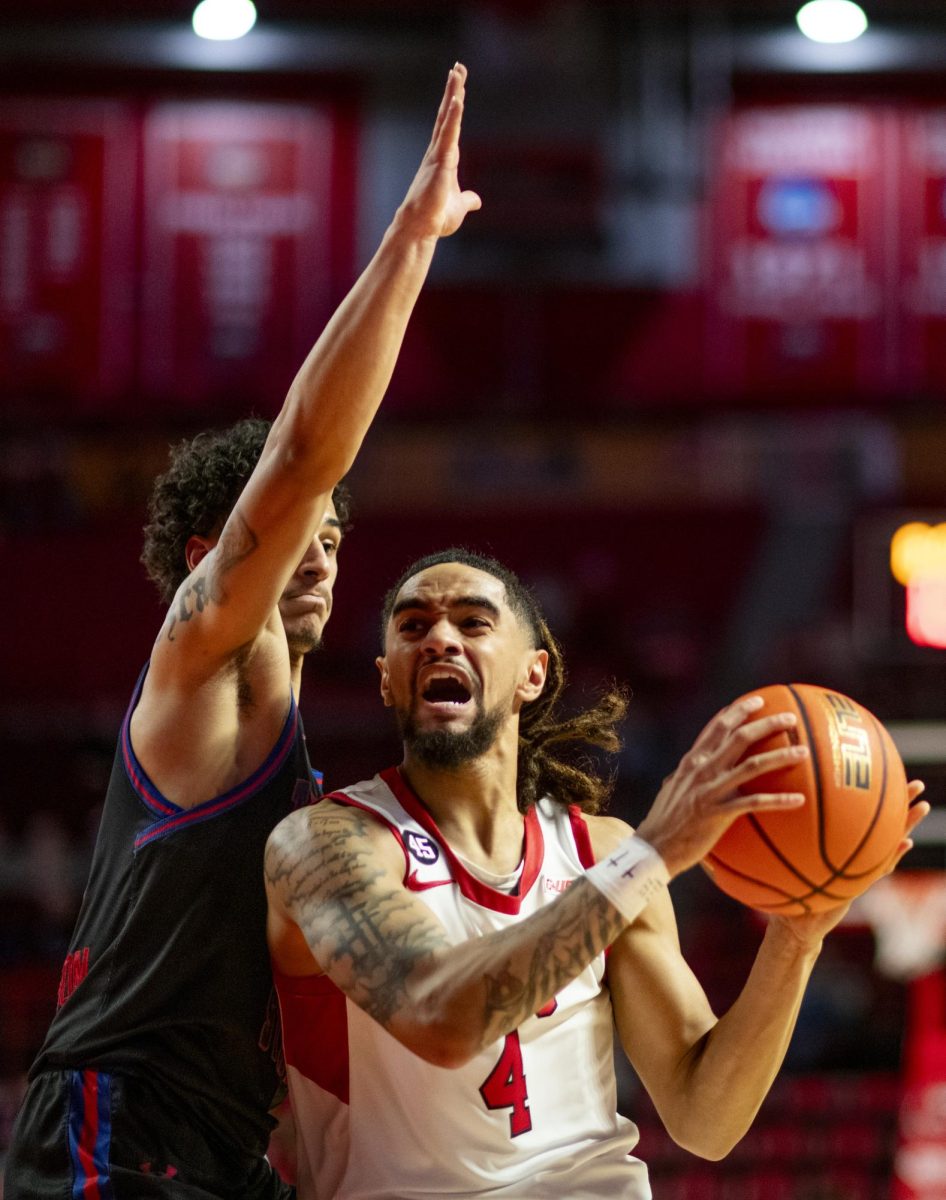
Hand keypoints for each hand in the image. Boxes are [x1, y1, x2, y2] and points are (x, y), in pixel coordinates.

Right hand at [394, 63, 481, 240]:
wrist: (420, 229)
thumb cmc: (434, 219)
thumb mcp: (458, 206)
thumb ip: (467, 199)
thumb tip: (476, 200)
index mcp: (443, 159)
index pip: (450, 127)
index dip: (454, 106)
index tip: (458, 86)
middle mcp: (438, 153)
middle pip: (446, 115)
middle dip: (452, 90)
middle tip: (457, 68)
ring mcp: (437, 156)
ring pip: (446, 119)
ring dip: (452, 94)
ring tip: (457, 73)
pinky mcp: (440, 162)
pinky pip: (448, 135)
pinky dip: (453, 117)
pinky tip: (458, 100)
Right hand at [635, 695, 807, 878]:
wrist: (654, 848)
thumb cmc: (664, 822)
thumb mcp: (673, 788)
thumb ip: (688, 775)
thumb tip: (695, 767)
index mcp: (692, 761)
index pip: (716, 727)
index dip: (738, 711)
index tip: (758, 701)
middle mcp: (701, 769)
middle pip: (739, 736)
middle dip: (766, 723)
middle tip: (790, 718)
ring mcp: (710, 790)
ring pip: (752, 764)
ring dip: (780, 755)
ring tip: (804, 751)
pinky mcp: (718, 812)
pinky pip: (755, 803)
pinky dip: (779, 800)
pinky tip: (799, 799)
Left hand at [767, 779, 928, 949]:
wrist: (793, 921)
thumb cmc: (779, 886)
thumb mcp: (765, 860)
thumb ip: (756, 836)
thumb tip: (738, 812)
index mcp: (827, 838)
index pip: (843, 807)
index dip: (854, 787)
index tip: (867, 764)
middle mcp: (844, 846)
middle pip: (871, 817)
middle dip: (891, 798)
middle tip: (912, 780)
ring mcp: (856, 864)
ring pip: (883, 838)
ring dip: (903, 822)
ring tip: (922, 804)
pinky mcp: (859, 884)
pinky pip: (880, 867)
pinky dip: (892, 855)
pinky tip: (906, 843)